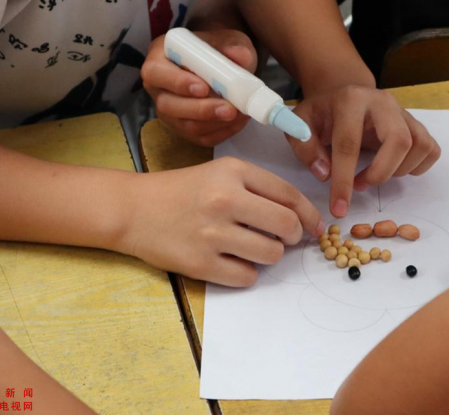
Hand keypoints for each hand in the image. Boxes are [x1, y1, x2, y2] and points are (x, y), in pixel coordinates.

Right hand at [121, 157, 324, 286]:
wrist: (133, 209)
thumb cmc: (183, 190)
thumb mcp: (221, 173)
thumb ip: (260, 189)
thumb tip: (302, 218)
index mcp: (234, 172)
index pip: (290, 195)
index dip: (310, 214)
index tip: (315, 226)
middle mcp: (224, 199)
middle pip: (287, 225)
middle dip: (295, 236)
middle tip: (287, 239)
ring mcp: (211, 233)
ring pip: (271, 254)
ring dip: (271, 255)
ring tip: (255, 249)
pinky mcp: (199, 263)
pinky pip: (247, 277)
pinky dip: (247, 273)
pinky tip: (235, 262)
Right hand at [142, 29, 257, 146]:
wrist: (225, 66)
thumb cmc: (219, 49)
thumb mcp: (229, 39)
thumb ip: (233, 45)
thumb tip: (239, 55)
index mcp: (159, 58)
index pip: (156, 73)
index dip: (177, 82)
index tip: (204, 88)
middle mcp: (158, 87)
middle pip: (169, 105)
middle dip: (201, 110)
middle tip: (229, 109)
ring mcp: (170, 110)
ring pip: (186, 125)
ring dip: (215, 123)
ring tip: (241, 113)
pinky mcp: (184, 127)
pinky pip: (200, 137)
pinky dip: (222, 132)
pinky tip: (239, 122)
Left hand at [288, 86, 440, 217]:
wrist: (344, 93)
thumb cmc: (322, 113)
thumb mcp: (301, 124)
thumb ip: (306, 148)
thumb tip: (325, 175)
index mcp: (351, 100)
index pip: (350, 143)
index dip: (344, 180)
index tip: (339, 208)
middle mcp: (383, 102)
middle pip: (400, 140)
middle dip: (381, 173)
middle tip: (362, 185)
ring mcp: (403, 112)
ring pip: (419, 145)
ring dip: (399, 171)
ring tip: (374, 174)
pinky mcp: (416, 123)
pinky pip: (431, 149)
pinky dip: (417, 167)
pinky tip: (394, 167)